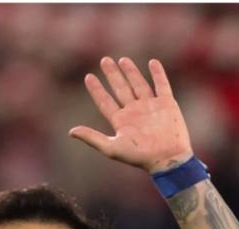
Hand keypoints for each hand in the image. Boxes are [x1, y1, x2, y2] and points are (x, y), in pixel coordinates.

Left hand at [69, 57, 193, 173]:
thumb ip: (92, 138)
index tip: (89, 77)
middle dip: (112, 75)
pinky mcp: (167, 104)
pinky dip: (158, 74)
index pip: (105, 102)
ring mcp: (151, 107)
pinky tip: (152, 62)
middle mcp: (135, 112)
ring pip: (138, 84)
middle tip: (104, 60)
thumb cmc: (140, 156)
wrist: (168, 159)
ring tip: (123, 60)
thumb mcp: (112, 148)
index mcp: (121, 121)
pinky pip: (161, 85)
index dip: (97, 90)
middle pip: (120, 89)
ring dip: (131, 72)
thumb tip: (71, 132)